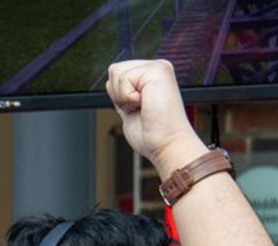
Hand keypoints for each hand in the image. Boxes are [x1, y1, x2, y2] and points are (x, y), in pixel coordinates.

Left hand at [105, 60, 207, 177]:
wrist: (167, 145)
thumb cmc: (154, 136)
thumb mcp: (130, 109)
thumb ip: (123, 93)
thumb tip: (109, 83)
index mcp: (152, 77)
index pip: (118, 73)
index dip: (119, 96)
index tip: (138, 110)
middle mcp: (156, 69)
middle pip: (115, 70)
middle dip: (119, 94)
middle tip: (140, 109)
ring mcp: (158, 68)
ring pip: (117, 71)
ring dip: (123, 96)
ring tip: (143, 107)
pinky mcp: (157, 70)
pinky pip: (123, 78)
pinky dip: (128, 97)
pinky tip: (145, 104)